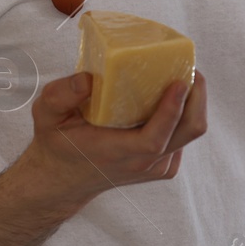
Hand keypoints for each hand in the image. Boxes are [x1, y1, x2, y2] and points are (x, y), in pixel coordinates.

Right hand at [18, 70, 207, 208]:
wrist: (63, 179)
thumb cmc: (57, 142)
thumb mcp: (47, 115)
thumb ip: (60, 95)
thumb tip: (88, 79)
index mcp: (116, 152)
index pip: (154, 139)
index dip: (172, 111)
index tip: (180, 82)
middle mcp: (142, 162)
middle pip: (188, 131)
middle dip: (197, 96)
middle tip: (189, 66)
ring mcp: (156, 166)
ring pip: (190, 131)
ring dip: (193, 101)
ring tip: (182, 74)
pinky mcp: (163, 164)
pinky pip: (184, 136)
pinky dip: (185, 113)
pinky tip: (170, 96)